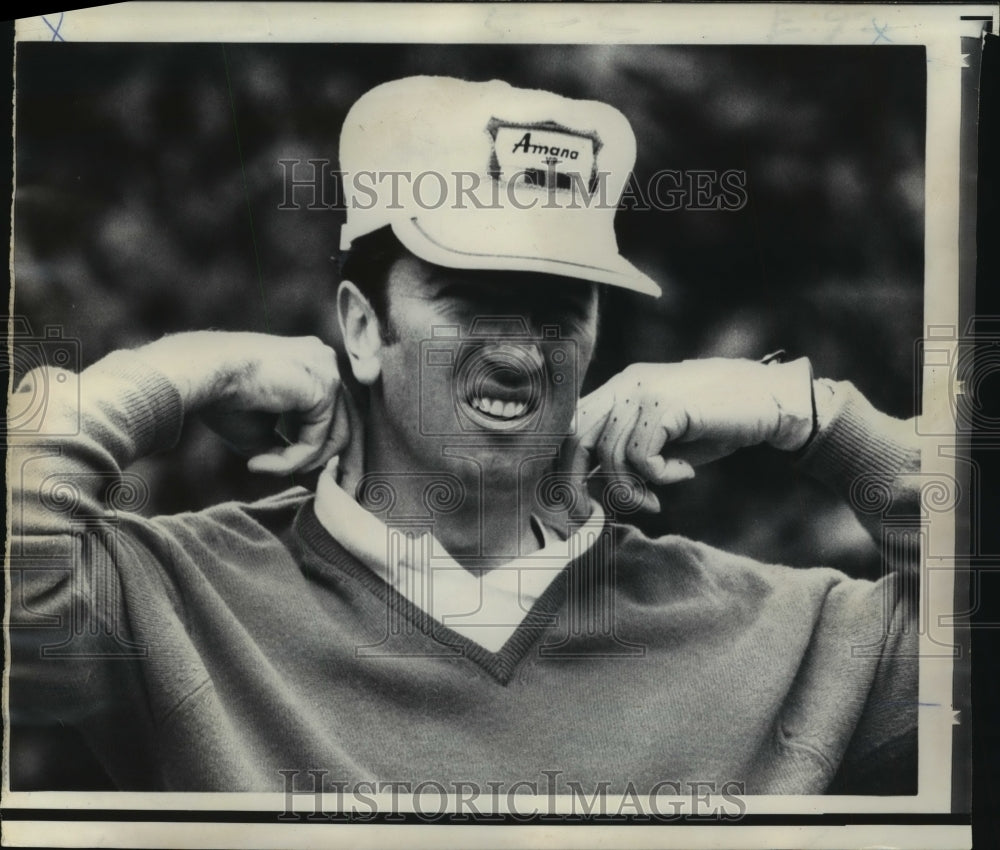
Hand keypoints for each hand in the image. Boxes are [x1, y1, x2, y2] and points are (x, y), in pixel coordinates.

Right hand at [135, 331, 362, 479]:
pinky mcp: (324, 388)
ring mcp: (328, 371)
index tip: (315, 478)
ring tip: (262, 467)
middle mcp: (325, 361)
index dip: (327, 448)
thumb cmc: (221, 398)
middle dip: (335, 463)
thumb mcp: (261, 430)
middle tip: (318, 490)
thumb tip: (307, 476)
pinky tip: (257, 462)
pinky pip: (317, 440)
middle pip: (346, 422)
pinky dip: (291, 460)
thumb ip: (288, 447)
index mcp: (311, 363)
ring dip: (299, 463)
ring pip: (334, 436)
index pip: (334, 411)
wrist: (203, 375)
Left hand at [569, 358, 813, 510]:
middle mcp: (625, 384)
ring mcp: (643, 390)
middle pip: (575, 436)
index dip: (563, 467)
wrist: (770, 402)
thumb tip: (588, 489)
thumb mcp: (663, 441)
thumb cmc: (717, 424)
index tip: (574, 505)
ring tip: (657, 499)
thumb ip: (625, 454)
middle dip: (574, 484)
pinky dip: (659, 476)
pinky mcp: (665, 404)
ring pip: (610, 454)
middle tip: (590, 516)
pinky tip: (684, 474)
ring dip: (631, 490)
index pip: (570, 426)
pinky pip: (641, 455)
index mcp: (619, 389)